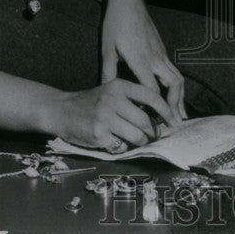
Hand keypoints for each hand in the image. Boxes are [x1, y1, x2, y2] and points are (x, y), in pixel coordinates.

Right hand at [44, 79, 168, 150]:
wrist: (61, 110)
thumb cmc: (92, 102)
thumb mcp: (111, 91)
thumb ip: (132, 99)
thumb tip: (160, 117)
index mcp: (120, 86)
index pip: (151, 97)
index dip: (165, 111)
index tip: (173, 121)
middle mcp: (113, 99)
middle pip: (146, 121)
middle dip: (154, 132)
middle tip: (154, 136)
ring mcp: (105, 117)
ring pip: (137, 135)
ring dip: (141, 142)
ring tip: (138, 140)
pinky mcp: (98, 134)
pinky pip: (121, 145)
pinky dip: (123, 147)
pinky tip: (117, 142)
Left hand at [100, 0, 185, 123]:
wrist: (128, 1)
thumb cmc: (115, 25)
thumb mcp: (107, 49)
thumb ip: (109, 73)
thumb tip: (106, 95)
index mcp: (141, 60)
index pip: (151, 90)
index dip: (154, 108)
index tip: (152, 124)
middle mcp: (156, 58)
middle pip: (173, 85)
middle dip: (175, 106)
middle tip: (174, 124)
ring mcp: (162, 53)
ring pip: (178, 78)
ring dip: (180, 98)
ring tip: (180, 115)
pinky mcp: (163, 50)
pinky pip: (174, 71)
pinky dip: (177, 87)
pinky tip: (174, 96)